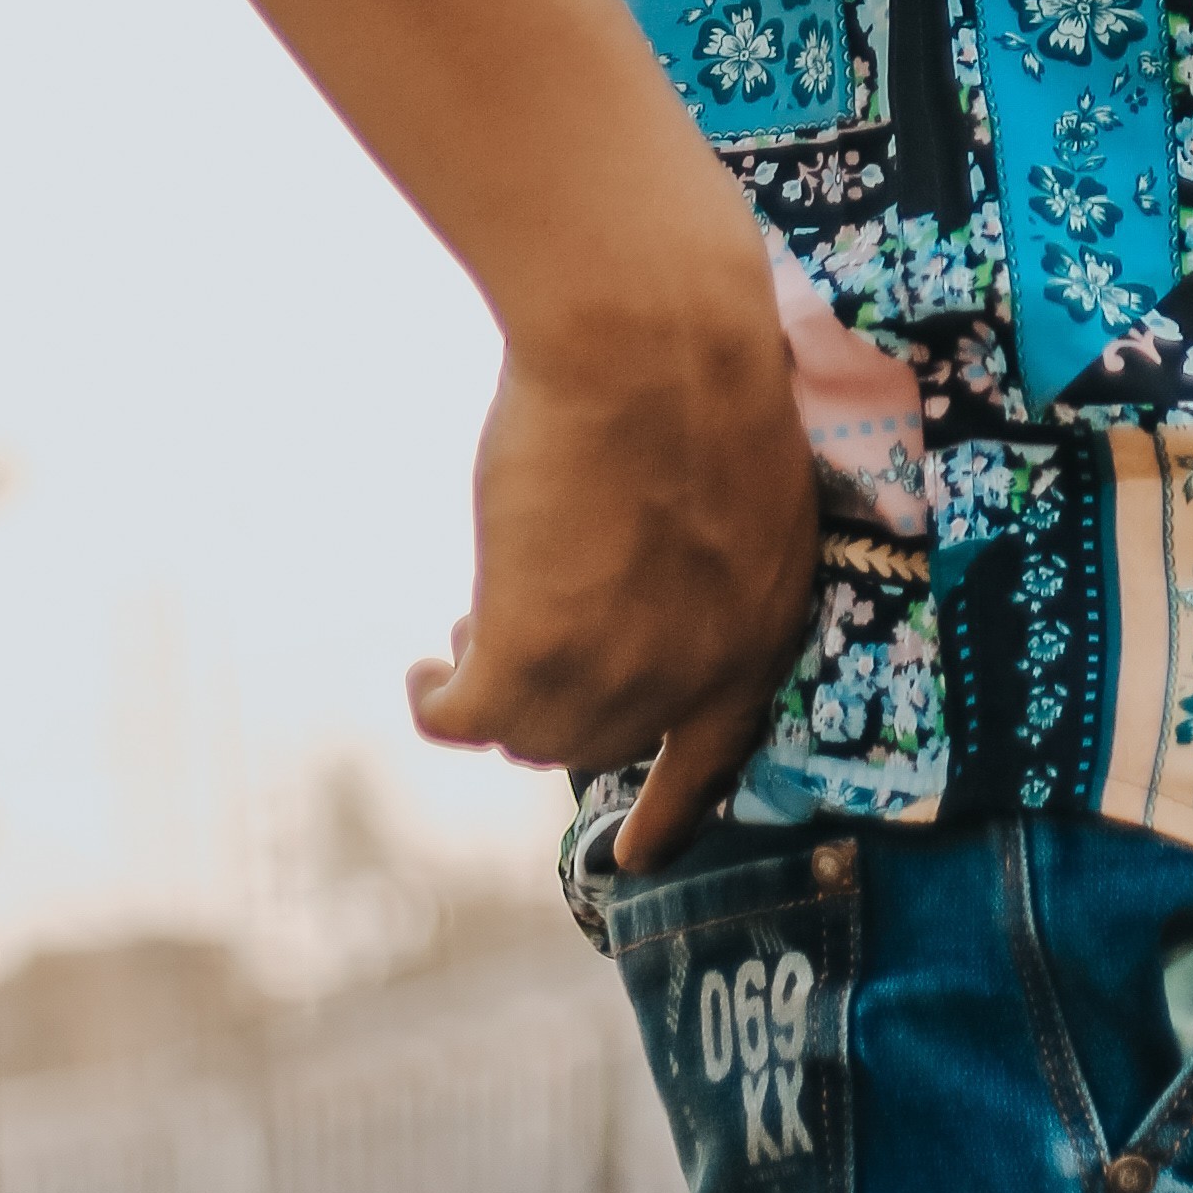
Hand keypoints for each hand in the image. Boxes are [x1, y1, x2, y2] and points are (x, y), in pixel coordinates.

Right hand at [409, 299, 823, 866]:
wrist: (656, 337)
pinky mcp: (525, 657)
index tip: (638, 856)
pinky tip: (428, 667)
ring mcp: (612, 678)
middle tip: (511, 626)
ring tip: (471, 622)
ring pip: (530, 731)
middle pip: (604, 735)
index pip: (718, 754)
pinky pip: (464, 718)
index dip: (675, 807)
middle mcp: (694, 677)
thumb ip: (701, 563)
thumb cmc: (702, 369)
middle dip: (559, 693)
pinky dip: (438, 699)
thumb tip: (641, 584)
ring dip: (495, 685)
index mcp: (764, 629)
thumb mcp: (736, 488)